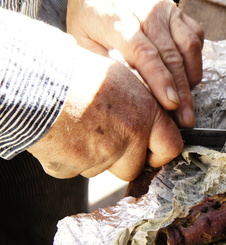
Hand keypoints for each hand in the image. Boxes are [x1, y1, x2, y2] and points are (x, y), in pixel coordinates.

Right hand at [27, 52, 182, 180]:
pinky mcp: (74, 167)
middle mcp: (129, 136)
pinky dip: (69, 159)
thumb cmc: (76, 74)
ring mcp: (101, 155)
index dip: (160, 154)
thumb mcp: (121, 79)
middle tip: (105, 139)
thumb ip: (141, 105)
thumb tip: (153, 122)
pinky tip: (63, 135)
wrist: (36, 82)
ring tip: (79, 127)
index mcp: (146, 113)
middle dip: (121, 160)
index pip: (170, 147)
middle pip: (134, 168)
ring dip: (93, 157)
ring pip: (102, 170)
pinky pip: (75, 170)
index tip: (152, 154)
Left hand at [66, 0, 203, 127]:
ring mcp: (167, 11)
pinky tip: (189, 78)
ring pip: (189, 47)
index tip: (171, 105)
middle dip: (182, 92)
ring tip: (189, 105)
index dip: (159, 80)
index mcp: (117, 20)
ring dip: (191, 79)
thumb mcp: (80, 37)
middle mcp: (147, 14)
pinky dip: (196, 61)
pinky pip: (196, 37)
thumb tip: (121, 97)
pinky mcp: (179, 12)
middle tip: (186, 120)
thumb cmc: (90, 12)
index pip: (144, 53)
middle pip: (171, 56)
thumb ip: (99, 63)